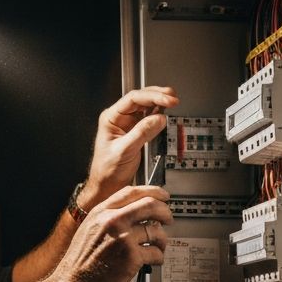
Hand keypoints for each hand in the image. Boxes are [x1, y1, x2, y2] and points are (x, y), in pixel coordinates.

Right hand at [54, 185, 171, 281]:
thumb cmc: (80, 260)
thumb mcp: (89, 228)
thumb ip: (108, 216)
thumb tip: (133, 210)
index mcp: (102, 212)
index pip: (132, 192)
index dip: (153, 191)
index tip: (162, 196)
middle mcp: (113, 221)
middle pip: (150, 205)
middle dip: (165, 211)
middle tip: (168, 218)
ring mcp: (123, 238)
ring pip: (156, 231)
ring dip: (162, 240)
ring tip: (158, 246)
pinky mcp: (132, 257)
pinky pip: (156, 252)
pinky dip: (158, 257)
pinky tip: (153, 260)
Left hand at [79, 87, 177, 208]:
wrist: (108, 185)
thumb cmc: (107, 171)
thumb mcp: (125, 151)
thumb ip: (141, 133)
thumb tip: (159, 118)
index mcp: (111, 118)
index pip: (133, 99)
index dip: (153, 96)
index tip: (168, 99)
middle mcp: (119, 118)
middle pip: (141, 98)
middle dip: (158, 95)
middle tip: (173, 97)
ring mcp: (128, 124)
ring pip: (147, 106)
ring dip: (160, 102)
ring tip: (173, 101)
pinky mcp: (137, 131)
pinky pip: (150, 118)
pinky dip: (160, 114)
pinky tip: (166, 112)